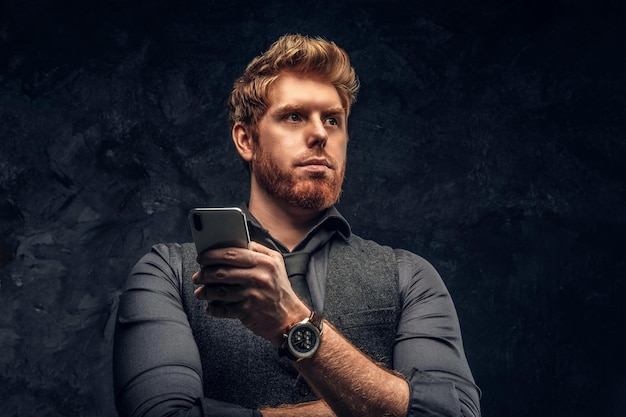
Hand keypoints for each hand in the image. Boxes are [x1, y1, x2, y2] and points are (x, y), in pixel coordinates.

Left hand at [192, 241, 309, 344]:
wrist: (289, 318)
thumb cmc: (279, 289)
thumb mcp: (276, 263)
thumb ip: (259, 250)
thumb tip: (238, 242)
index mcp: (264, 262)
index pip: (232, 253)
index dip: (213, 254)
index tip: (201, 257)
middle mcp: (259, 277)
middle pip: (222, 272)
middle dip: (205, 273)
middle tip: (197, 276)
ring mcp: (252, 295)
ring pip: (220, 291)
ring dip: (206, 292)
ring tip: (200, 292)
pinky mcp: (247, 311)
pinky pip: (223, 309)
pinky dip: (213, 308)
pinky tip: (210, 307)